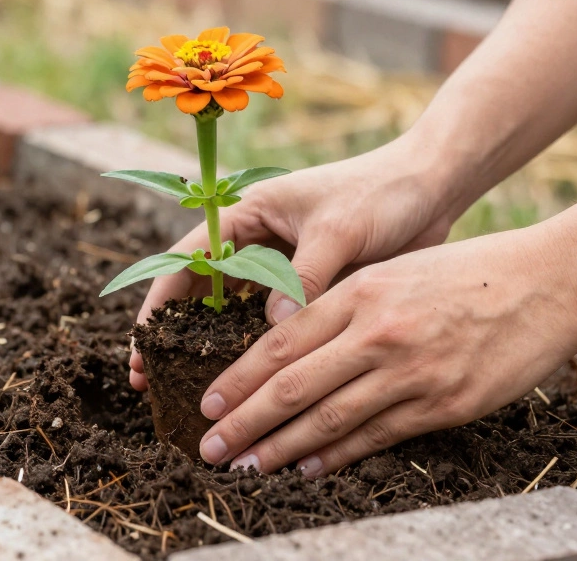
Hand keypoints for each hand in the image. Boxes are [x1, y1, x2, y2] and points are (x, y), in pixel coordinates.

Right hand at [129, 138, 458, 390]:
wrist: (434, 187)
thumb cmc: (382, 193)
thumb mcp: (340, 230)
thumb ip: (305, 277)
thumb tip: (274, 332)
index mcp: (249, 211)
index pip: (188, 258)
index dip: (160, 303)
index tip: (143, 345)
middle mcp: (256, 239)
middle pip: (199, 291)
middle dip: (173, 334)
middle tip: (151, 382)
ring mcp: (280, 265)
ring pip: (232, 312)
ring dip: (210, 347)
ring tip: (191, 390)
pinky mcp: (308, 286)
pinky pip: (271, 323)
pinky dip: (255, 350)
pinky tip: (247, 382)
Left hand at [194, 226, 576, 474]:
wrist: (548, 282)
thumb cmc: (469, 273)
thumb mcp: (395, 270)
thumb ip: (344, 304)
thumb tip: (290, 342)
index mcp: (359, 292)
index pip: (280, 342)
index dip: (238, 379)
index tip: (207, 403)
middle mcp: (377, 332)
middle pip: (293, 385)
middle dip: (244, 420)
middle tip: (208, 446)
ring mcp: (410, 372)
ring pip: (328, 418)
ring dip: (281, 448)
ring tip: (247, 466)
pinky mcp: (442, 404)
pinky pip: (375, 436)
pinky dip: (335, 456)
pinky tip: (307, 469)